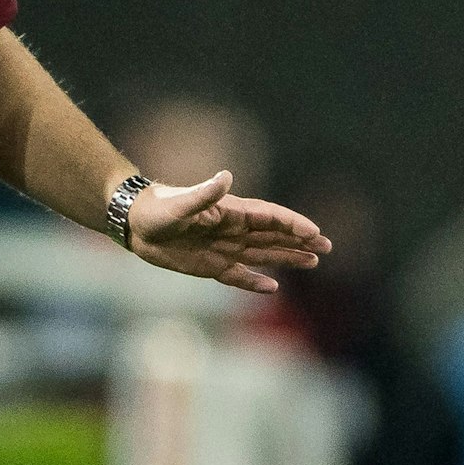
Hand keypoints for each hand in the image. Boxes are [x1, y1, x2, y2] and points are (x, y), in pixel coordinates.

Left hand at [127, 170, 332, 293]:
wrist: (135, 224)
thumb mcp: (181, 202)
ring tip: (313, 261)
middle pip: (274, 236)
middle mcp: (233, 229)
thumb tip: (226, 177)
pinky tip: (273, 288)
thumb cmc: (157, 208)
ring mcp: (224, 248)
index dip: (293, 224)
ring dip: (287, 257)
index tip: (315, 232)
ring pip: (263, 255)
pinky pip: (238, 276)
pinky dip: (255, 282)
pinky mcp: (210, 266)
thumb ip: (205, 194)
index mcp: (231, 211)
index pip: (270, 218)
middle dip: (301, 240)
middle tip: (328, 247)